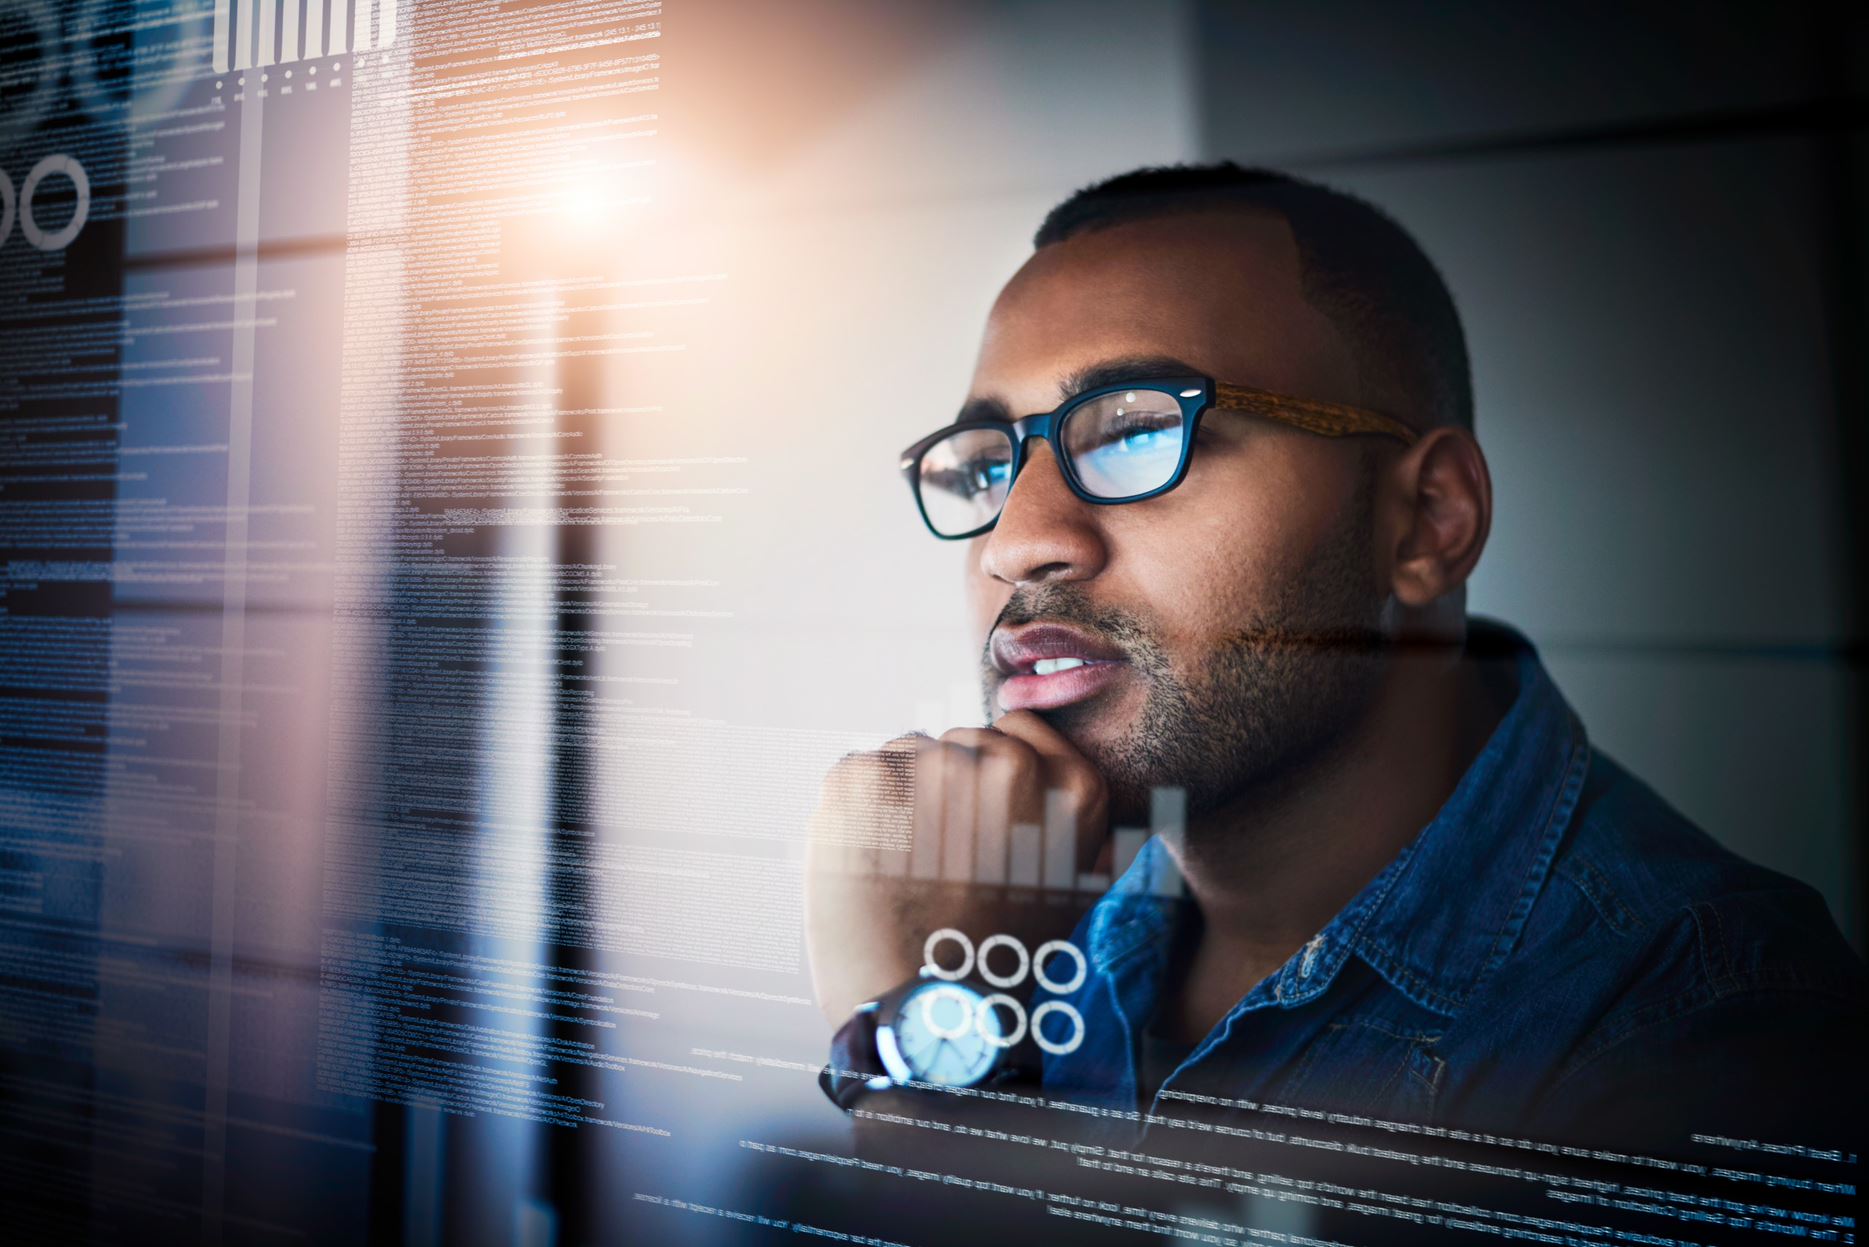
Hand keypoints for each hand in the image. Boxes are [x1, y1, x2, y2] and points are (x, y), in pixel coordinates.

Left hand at [804, 711, 1110, 1024]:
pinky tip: (870, 865)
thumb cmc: (1002, 968)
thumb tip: (1073, 783)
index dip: (992, 776)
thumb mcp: (1077, 894)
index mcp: (1073, 791)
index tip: (980, 824)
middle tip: (939, 863)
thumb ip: (1086, 829)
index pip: (1016, 729)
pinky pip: (860, 769)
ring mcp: (930, 768)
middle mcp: (1007, 767)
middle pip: (960, 741)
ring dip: (902, 797)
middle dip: (946, 789)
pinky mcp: (864, 780)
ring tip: (904, 870)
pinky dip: (858, 811)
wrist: (925, 1023)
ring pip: (908, 752)